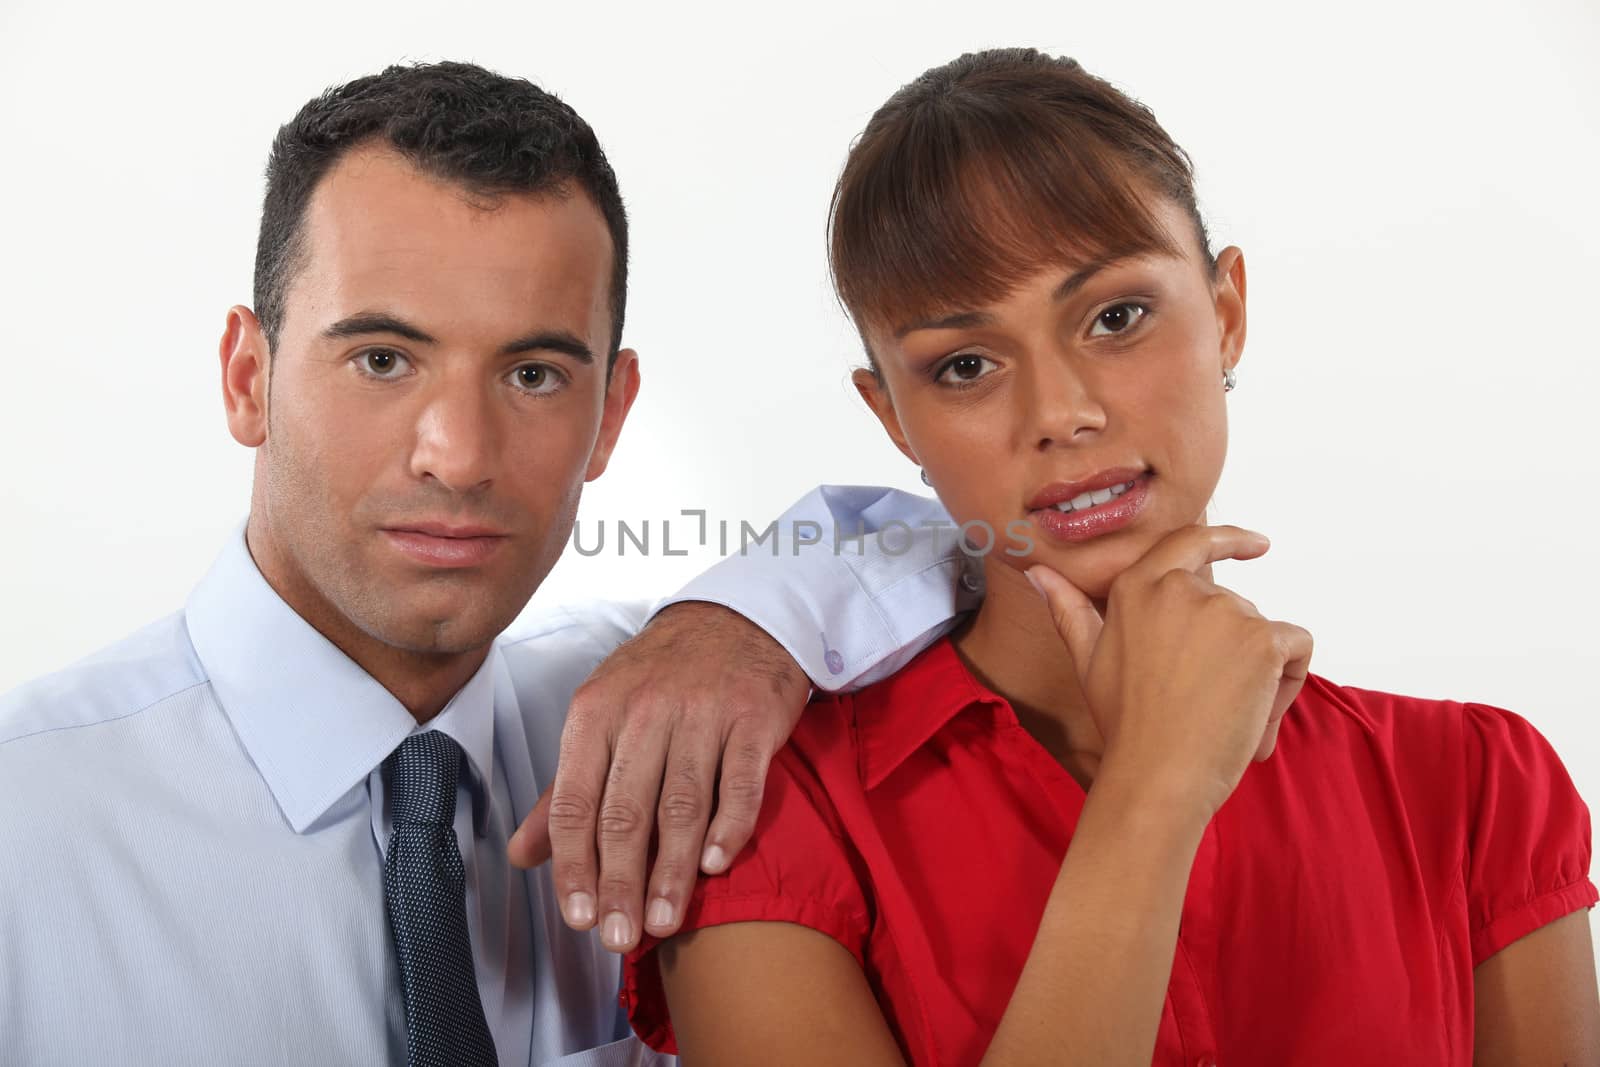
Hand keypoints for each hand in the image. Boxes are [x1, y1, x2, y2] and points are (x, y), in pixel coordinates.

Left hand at [506, 601, 811, 952]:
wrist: (736, 619)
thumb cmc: (662, 678)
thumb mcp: (602, 718)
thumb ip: (564, 791)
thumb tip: (521, 855)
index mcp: (595, 712)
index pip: (574, 801)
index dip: (574, 864)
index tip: (578, 916)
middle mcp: (646, 711)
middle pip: (626, 811)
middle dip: (620, 882)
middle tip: (619, 936)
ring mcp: (702, 713)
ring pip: (681, 804)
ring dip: (672, 870)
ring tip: (663, 920)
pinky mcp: (753, 718)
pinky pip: (740, 782)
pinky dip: (729, 827)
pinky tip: (716, 865)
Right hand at [1027, 524, 1312, 819]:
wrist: (1156, 774)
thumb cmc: (1123, 724)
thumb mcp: (1087, 660)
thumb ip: (1068, 609)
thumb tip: (1037, 572)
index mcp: (1138, 587)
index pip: (1190, 541)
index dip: (1229, 538)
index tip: (1257, 545)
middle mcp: (1181, 588)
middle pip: (1235, 607)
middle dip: (1235, 651)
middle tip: (1207, 703)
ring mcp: (1224, 611)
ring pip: (1266, 631)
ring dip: (1260, 672)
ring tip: (1225, 716)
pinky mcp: (1262, 639)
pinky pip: (1296, 649)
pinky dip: (1288, 682)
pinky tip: (1256, 715)